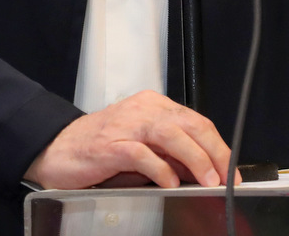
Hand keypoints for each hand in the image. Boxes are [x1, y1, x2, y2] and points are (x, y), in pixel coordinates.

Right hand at [23, 90, 233, 189]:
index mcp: (152, 106)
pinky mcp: (110, 144)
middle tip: (228, 178)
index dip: (219, 147)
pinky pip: (142, 153)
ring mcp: (126, 125)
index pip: (197, 121)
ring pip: (171, 134)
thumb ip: (170, 154)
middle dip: (215, 152)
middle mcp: (142, 109)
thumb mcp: (141, 147)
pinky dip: (160, 169)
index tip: (232, 172)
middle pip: (190, 124)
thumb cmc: (98, 149)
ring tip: (208, 181)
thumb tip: (203, 172)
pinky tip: (170, 183)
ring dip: (195, 158)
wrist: (56, 149)